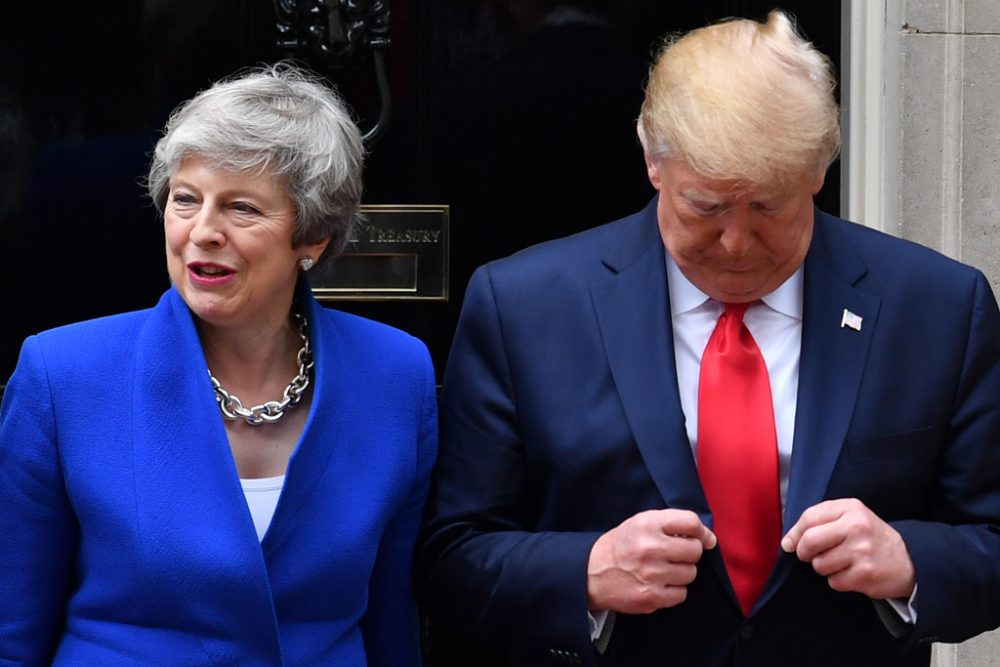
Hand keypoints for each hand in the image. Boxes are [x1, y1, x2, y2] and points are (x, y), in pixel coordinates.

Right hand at [587, 509, 715, 613]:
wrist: (591, 573)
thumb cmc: (622, 545)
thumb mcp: (641, 523)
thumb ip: (672, 524)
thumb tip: (709, 539)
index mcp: (647, 524)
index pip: (690, 522)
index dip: (701, 531)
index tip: (703, 538)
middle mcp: (649, 547)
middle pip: (695, 550)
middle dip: (689, 553)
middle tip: (674, 555)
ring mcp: (651, 574)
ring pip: (690, 573)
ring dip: (681, 572)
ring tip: (663, 569)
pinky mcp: (651, 597)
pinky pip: (682, 594)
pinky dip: (674, 590)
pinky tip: (659, 583)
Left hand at [781, 498, 915, 599]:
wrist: (909, 560)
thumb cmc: (871, 537)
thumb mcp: (851, 517)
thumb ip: (820, 522)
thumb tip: (787, 542)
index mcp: (850, 508)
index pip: (809, 518)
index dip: (794, 533)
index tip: (790, 543)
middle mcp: (856, 527)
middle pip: (809, 541)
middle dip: (804, 552)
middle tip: (811, 555)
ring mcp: (861, 551)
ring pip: (819, 564)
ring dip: (824, 568)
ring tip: (841, 562)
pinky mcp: (864, 574)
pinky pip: (833, 581)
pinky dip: (837, 580)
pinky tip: (851, 573)